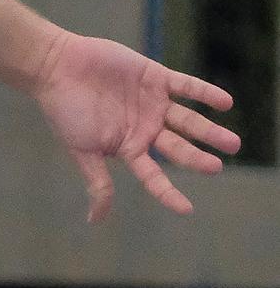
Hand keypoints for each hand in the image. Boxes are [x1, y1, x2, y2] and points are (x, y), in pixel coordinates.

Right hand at [28, 30, 239, 220]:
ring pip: (189, 120)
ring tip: (231, 142)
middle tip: (218, 166)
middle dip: (199, 158)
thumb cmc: (64, 109)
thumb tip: (94, 221)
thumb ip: (97, 182)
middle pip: (179, 147)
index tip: (186, 209)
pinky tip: (225, 102)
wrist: (55, 66)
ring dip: (210, 131)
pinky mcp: (154, 76)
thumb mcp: (82, 150)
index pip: (155, 176)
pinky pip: (186, 86)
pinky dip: (206, 93)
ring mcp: (152, 102)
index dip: (169, 193)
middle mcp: (146, 126)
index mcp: (130, 146)